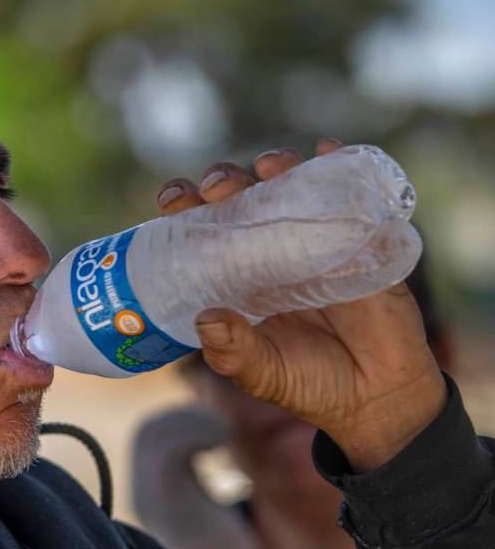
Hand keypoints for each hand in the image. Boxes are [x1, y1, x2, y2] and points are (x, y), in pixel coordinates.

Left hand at [155, 140, 446, 471]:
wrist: (377, 397)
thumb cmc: (309, 381)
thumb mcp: (262, 374)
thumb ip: (233, 353)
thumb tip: (207, 319)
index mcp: (239, 272)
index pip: (204, 226)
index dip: (185, 205)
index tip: (170, 202)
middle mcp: (274, 246)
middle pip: (243, 196)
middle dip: (224, 180)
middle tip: (216, 189)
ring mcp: (319, 238)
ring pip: (293, 185)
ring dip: (278, 167)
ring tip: (268, 169)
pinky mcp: (365, 239)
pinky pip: (353, 193)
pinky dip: (340, 165)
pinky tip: (327, 151)